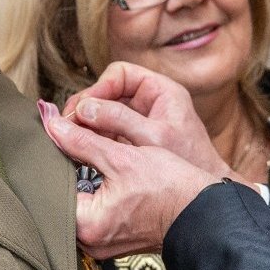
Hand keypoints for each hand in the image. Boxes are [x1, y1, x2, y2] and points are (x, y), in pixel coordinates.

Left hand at [41, 107, 220, 258]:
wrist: (204, 213)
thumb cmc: (170, 188)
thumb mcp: (123, 157)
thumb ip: (82, 141)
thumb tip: (53, 125)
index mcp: (86, 224)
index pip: (50, 186)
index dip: (50, 156)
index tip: (53, 132)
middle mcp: (88, 242)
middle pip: (61, 198)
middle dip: (64, 167)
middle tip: (66, 138)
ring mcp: (101, 245)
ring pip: (77, 205)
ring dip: (78, 179)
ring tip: (82, 152)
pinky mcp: (113, 241)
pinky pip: (92, 214)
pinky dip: (93, 193)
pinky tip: (99, 174)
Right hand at [62, 62, 234, 179]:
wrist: (201, 195)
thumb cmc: (189, 161)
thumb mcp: (152, 137)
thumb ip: (120, 120)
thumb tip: (85, 109)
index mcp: (160, 90)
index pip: (119, 74)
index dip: (97, 87)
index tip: (81, 107)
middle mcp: (148, 103)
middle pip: (106, 93)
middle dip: (86, 107)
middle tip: (68, 123)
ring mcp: (139, 122)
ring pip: (103, 114)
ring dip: (85, 124)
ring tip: (69, 137)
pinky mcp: (132, 141)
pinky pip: (105, 133)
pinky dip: (92, 139)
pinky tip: (80, 150)